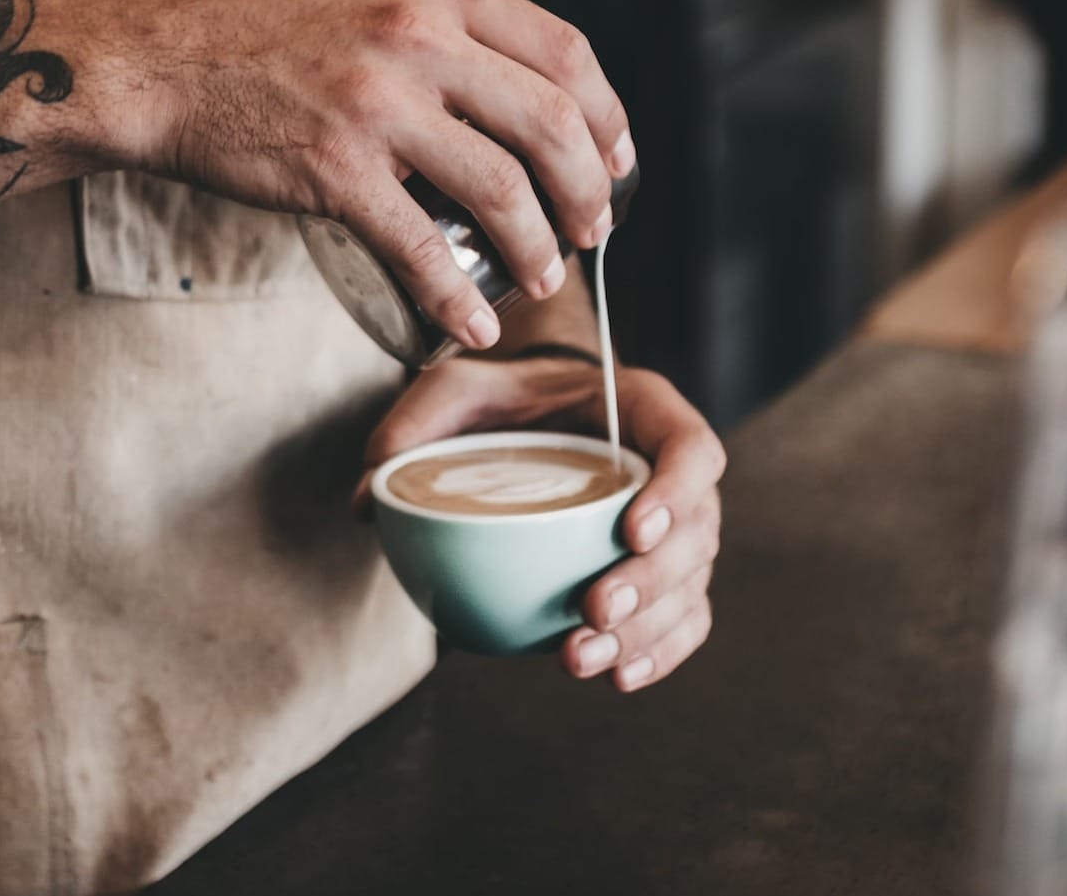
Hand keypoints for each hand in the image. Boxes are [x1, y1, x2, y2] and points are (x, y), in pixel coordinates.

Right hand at [108, 0, 635, 349]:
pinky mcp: (336, 167)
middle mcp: (418, 36)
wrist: (158, 61)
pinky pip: (421, 247)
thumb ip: (445, 32)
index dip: (608, 117)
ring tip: (542, 277)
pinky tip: (473, 322)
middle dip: (589, 191)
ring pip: (502, 188)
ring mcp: (378, 102)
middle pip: (551, 123)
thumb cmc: (259, 36)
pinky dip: (458, 296)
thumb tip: (519, 98)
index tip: (617, 161)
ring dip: (537, 247)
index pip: (565, 52)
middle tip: (592, 231)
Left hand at [362, 357, 724, 690]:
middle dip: (651, 582)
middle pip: (696, 534)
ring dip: (645, 631)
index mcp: (645, 412)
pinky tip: (618, 678)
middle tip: (593, 610)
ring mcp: (675, 531)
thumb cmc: (505, 399)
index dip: (676, 492)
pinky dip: (659, 654)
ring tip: (580, 658)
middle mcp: (673, 474)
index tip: (631, 530)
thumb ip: (413, 426)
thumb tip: (369, 498)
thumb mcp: (456, 389)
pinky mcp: (662, 577)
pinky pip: (683, 621)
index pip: (692, 448)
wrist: (534, 419)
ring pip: (689, 587)